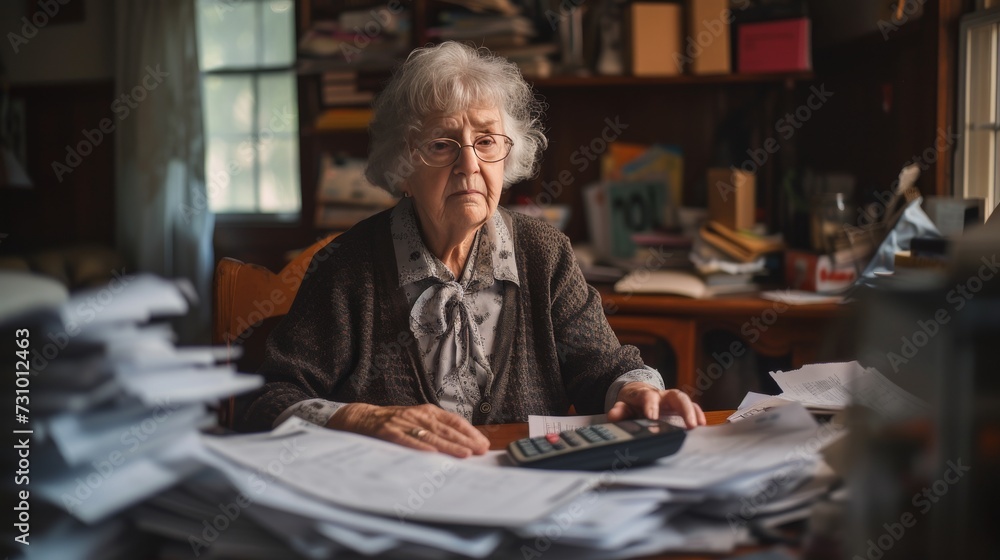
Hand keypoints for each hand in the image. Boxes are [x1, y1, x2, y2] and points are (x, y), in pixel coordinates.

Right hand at [327, 403, 489, 457]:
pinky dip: (420, 447)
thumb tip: (460, 445)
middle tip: (480, 451)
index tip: (483, 443)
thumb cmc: (392, 423)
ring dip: (449, 445)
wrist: (360, 417)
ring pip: (430, 435)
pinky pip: (406, 441)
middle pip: (445, 429)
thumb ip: (434, 430)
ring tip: (465, 454)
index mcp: (426, 411)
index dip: (469, 432)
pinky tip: (432, 455)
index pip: (453, 420)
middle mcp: (417, 415)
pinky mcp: (388, 432)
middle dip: (465, 440)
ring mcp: (403, 423)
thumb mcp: (415, 421)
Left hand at [607, 382, 706, 428]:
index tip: (652, 417)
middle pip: (676, 396)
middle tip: (689, 425)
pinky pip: (691, 407)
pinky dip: (698, 414)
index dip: (651, 406)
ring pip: (686, 401)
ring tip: (698, 426)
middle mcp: (662, 395)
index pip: (649, 397)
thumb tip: (613, 415)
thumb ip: (619, 411)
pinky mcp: (679, 407)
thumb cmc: (631, 402)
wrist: (637, 393)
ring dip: (693, 413)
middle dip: (684, 409)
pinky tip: (703, 425)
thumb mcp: (623, 405)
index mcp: (646, 394)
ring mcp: (672, 400)